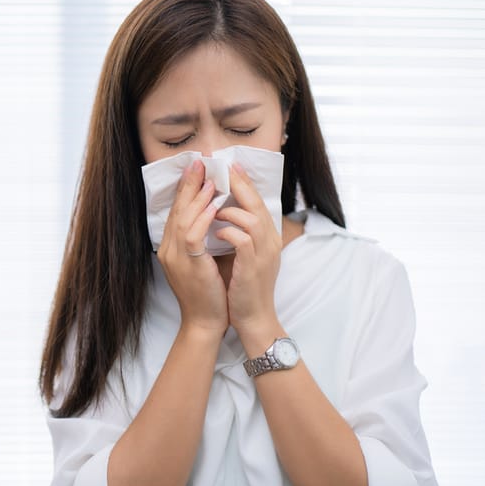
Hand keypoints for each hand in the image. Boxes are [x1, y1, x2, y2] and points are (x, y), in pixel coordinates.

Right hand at [156, 159, 228, 335]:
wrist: (205, 322)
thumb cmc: (209, 293)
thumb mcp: (203, 261)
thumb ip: (202, 239)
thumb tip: (215, 214)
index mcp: (171, 247)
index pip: (177, 211)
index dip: (186, 189)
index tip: (196, 169)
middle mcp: (169, 249)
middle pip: (177, 209)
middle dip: (188, 185)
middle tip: (199, 162)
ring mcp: (175, 257)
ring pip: (183, 218)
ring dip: (197, 197)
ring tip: (209, 179)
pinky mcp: (188, 264)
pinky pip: (192, 235)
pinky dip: (203, 218)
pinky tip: (213, 205)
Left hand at [214, 163, 281, 335]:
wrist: (253, 318)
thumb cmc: (244, 287)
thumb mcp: (247, 256)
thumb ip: (241, 234)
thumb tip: (224, 212)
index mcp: (268, 238)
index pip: (259, 203)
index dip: (246, 183)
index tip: (231, 166)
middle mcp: (270, 242)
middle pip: (258, 204)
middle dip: (240, 185)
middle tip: (224, 169)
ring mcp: (263, 255)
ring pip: (252, 219)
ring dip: (231, 210)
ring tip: (214, 208)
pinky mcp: (252, 268)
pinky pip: (242, 240)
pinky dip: (228, 232)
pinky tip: (216, 232)